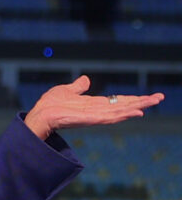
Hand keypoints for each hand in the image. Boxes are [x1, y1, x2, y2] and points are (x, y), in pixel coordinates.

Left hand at [24, 75, 164, 139]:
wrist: (39, 114)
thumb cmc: (50, 105)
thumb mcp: (66, 90)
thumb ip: (78, 87)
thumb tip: (86, 79)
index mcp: (94, 105)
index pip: (117, 101)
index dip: (132, 99)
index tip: (148, 96)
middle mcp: (97, 111)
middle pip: (123, 106)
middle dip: (141, 102)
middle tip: (159, 98)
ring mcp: (95, 116)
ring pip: (121, 111)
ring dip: (138, 106)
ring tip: (154, 102)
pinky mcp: (90, 120)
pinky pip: (110, 117)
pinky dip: (124, 114)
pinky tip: (136, 112)